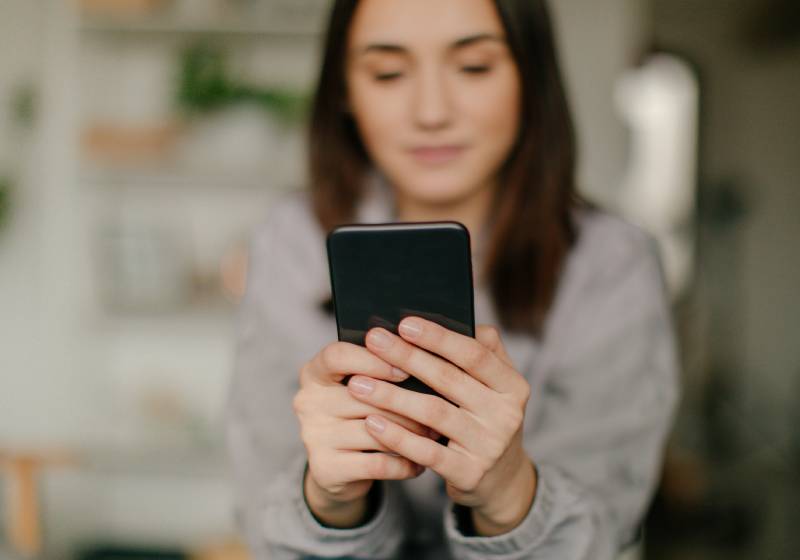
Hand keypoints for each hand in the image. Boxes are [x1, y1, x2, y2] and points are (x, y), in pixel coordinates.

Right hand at [293, 340, 438, 526]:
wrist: (339, 471)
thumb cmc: (358, 416)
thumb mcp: (362, 389)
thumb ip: (380, 371)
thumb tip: (423, 360)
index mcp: (314, 373)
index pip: (337, 356)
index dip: (373, 360)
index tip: (405, 370)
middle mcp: (307, 402)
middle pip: (363, 395)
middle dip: (406, 402)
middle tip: (438, 407)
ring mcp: (314, 436)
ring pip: (374, 430)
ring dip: (410, 434)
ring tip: (434, 434)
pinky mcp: (326, 469)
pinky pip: (377, 464)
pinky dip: (403, 464)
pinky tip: (420, 462)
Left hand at [346, 317, 536, 534]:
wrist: (500, 480)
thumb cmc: (486, 418)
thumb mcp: (496, 386)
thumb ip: (484, 351)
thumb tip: (455, 317)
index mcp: (512, 386)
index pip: (474, 354)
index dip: (438, 338)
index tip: (404, 323)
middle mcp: (506, 415)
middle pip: (448, 379)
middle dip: (406, 357)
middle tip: (373, 341)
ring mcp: (488, 446)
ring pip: (433, 413)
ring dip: (392, 396)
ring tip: (359, 384)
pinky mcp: (469, 473)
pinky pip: (426, 452)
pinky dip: (397, 437)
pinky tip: (371, 422)